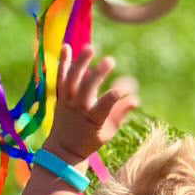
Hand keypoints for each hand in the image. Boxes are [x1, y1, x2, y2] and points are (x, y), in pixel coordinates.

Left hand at [43, 43, 138, 164]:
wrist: (63, 149)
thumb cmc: (91, 140)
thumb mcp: (109, 132)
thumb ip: (121, 114)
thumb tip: (135, 99)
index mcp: (93, 120)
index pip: (106, 104)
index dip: (117, 94)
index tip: (127, 89)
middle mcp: (79, 109)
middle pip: (87, 89)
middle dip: (98, 74)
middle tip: (110, 60)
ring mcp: (67, 101)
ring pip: (71, 80)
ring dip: (80, 63)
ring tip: (90, 47)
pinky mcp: (59, 96)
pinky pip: (60, 77)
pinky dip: (63, 62)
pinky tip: (66, 46)